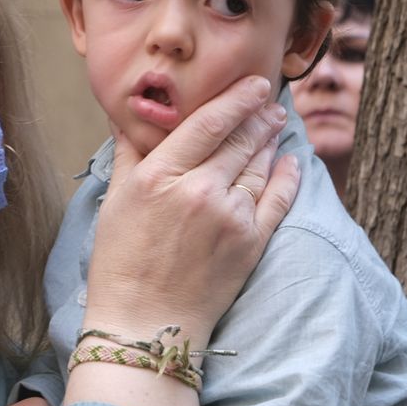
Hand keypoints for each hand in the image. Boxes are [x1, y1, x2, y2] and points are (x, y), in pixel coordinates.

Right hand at [84, 75, 299, 348]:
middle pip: (239, 139)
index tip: (252, 83)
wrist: (146, 322)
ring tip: (276, 123)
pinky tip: (290, 162)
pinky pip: (277, 198)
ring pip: (259, 164)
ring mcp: (230, 216)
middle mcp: (199, 190)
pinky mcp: (251, 242)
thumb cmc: (121, 261)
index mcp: (160, 175)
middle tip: (269, 99)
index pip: (207, 122)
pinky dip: (287, 176)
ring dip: (270, 140)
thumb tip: (129, 118)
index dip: (235, 98)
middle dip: (259, 115)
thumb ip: (129, 154)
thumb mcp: (116, 200)